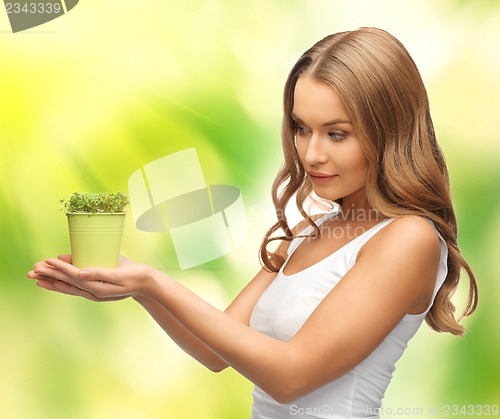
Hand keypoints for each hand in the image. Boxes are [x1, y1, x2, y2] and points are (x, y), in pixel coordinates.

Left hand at [27, 254, 156, 299]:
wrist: (147, 283)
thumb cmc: (137, 276)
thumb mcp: (121, 274)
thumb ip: (100, 273)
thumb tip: (80, 273)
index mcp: (97, 288)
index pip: (74, 277)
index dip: (59, 269)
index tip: (47, 261)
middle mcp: (92, 291)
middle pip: (66, 283)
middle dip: (49, 276)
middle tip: (31, 271)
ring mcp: (93, 290)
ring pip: (68, 285)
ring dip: (52, 280)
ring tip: (36, 277)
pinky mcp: (96, 286)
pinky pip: (76, 284)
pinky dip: (64, 279)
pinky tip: (57, 274)